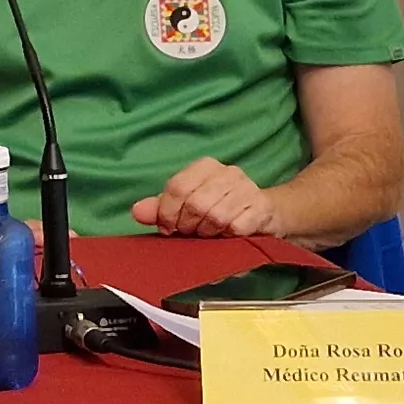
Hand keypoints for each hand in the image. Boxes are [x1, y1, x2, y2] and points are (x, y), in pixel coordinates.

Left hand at [134, 158, 279, 236]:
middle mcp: (228, 172)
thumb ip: (161, 207)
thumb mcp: (187, 205)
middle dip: (188, 225)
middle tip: (191, 232)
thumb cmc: (220, 208)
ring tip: (209, 234)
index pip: (177, 187)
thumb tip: (137, 212)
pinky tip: (228, 235)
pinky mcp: (262, 208)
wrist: (265, 214)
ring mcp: (248, 189)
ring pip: (216, 216)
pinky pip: (237, 227)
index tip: (168, 228)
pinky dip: (227, 237)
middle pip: (196, 203)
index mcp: (205, 166)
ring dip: (208, 233)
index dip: (168, 213)